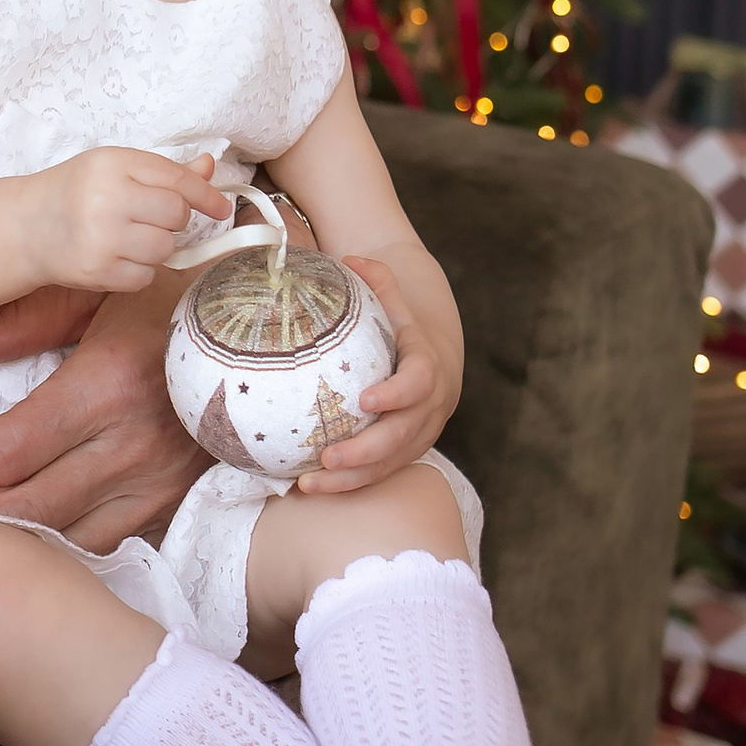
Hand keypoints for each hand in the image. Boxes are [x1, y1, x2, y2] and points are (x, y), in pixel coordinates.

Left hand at [0, 293, 206, 554]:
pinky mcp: (177, 503)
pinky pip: (108, 543)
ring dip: (12, 536)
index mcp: (103, 385)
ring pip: (66, 539)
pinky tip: (34, 532)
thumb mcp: (97, 294)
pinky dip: (64, 544)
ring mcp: (159, 483)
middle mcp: (131, 445)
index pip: (6, 452)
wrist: (272, 331)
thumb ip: (21, 322)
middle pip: (27, 507)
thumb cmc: (176, 300)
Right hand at [27, 146, 226, 297]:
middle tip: (150, 218)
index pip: (176, 179)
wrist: (27, 226)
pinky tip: (117, 257)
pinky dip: (139, 270)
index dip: (206, 195)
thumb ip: (163, 172)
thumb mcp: (115, 169)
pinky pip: (146, 277)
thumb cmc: (76, 191)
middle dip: (173, 220)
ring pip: (165, 249)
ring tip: (130, 237)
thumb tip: (209, 167)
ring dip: (157, 246)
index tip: (221, 207)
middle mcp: (107, 198)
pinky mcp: (97, 272)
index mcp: (113, 164)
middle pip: (177, 215)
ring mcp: (101, 238)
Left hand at [293, 255, 460, 494]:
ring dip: (350, 479)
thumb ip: (379, 281)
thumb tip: (352, 257)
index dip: (396, 394)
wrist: (438, 363)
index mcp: (428, 368)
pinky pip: (378, 476)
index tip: (365, 400)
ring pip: (388, 465)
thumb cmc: (403, 331)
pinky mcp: (405, 455)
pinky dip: (347, 485)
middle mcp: (429, 409)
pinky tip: (307, 488)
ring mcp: (419, 436)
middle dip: (365, 451)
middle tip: (327, 457)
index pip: (419, 383)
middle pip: (401, 436)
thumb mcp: (396, 304)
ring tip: (308, 484)